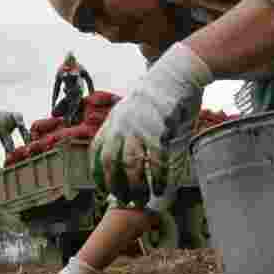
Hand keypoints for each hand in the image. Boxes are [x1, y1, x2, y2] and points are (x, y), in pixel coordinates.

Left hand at [91, 42, 211, 204]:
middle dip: (114, 185)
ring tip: (142, 201)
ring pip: (131, 164)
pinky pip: (156, 159)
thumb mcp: (135, 109)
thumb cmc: (159, 95)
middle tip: (123, 201)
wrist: (177, 72)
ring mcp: (140, 127)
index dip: (97, 172)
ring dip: (135, 186)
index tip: (102, 189)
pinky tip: (160, 189)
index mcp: (113, 120)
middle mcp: (121, 124)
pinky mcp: (159, 129)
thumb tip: (132, 155)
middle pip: (110, 161)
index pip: (97, 150)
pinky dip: (156, 177)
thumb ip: (130, 130)